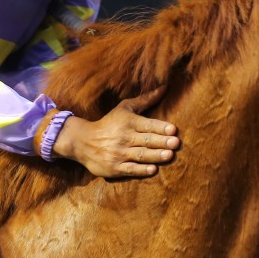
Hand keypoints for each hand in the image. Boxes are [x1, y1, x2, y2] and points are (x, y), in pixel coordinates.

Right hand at [52, 86, 179, 178]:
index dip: (160, 127)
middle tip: (176, 143)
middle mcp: (124, 137)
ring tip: (169, 155)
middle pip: (146, 140)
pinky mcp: (114, 168)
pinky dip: (141, 170)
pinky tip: (153, 169)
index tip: (173, 129)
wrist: (83, 141)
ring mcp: (119, 153)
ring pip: (140, 155)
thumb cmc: (109, 123)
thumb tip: (165, 87)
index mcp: (128, 122)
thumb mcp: (124, 108)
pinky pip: (130, 169)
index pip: (147, 124)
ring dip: (155, 155)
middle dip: (161, 141)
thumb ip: (146, 100)